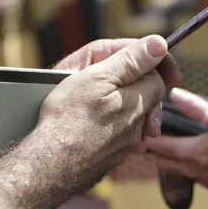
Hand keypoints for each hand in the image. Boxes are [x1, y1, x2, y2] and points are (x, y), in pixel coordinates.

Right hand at [34, 35, 170, 187]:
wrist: (49, 164)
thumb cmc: (67, 118)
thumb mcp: (96, 77)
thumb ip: (131, 61)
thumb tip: (158, 45)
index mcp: (137, 102)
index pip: (158, 78)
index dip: (150, 64)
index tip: (144, 57)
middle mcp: (137, 127)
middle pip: (150, 100)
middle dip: (140, 85)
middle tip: (118, 76)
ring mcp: (125, 147)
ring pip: (136, 120)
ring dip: (127, 107)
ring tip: (103, 100)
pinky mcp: (111, 159)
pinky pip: (121, 138)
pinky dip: (114, 127)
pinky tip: (96, 123)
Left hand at [145, 88, 207, 191]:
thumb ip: (197, 108)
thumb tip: (176, 95)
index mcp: (191, 153)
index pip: (157, 147)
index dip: (144, 137)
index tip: (135, 127)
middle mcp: (190, 169)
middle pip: (158, 161)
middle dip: (148, 149)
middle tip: (139, 135)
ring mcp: (199, 178)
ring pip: (171, 169)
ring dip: (162, 157)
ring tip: (157, 142)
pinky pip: (185, 173)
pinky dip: (177, 163)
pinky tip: (182, 153)